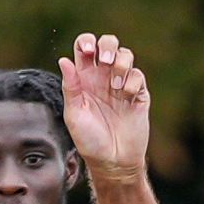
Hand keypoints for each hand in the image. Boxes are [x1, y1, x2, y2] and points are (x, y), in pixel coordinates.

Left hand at [59, 32, 151, 176]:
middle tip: (105, 62)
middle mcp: (103, 78)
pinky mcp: (138, 94)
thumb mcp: (74, 115)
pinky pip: (137, 75)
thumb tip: (64, 60)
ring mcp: (121, 84)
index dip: (86, 42)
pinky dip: (132, 82)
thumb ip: (70, 87)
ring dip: (121, 64)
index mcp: (84, 79)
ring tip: (116, 87)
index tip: (88, 53)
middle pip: (108, 43)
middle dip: (108, 45)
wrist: (113, 161)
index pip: (84, 47)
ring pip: (125, 54)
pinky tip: (126, 98)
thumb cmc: (89, 141)